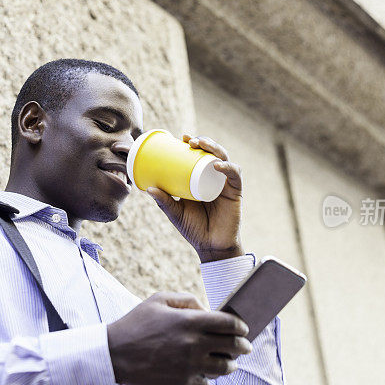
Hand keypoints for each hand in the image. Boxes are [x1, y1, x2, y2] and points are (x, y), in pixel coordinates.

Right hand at [106, 292, 251, 384]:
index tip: (243, 328)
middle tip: (244, 347)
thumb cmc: (136, 323)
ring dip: (229, 365)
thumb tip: (207, 310)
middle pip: (232, 347)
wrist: (114, 353)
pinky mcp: (181, 381)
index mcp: (190, 321)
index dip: (241, 326)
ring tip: (228, 362)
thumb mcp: (159, 299)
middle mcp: (194, 344)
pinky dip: (207, 378)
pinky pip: (205, 383)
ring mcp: (189, 365)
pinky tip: (203, 372)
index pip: (229, 324)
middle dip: (242, 346)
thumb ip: (187, 300)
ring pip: (223, 368)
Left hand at [146, 134, 243, 262]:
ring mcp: (225, 184)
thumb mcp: (175, 213)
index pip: (199, 156)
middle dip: (203, 141)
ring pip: (224, 158)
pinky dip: (227, 167)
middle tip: (189, 140)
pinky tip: (217, 165)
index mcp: (200, 179)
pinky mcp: (235, 192)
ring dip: (214, 148)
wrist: (211, 247)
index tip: (181, 137)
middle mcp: (214, 178)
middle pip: (212, 152)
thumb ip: (164, 202)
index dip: (193, 143)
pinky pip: (234, 175)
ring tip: (200, 145)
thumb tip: (149, 188)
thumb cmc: (193, 229)